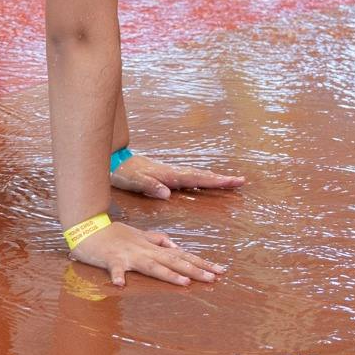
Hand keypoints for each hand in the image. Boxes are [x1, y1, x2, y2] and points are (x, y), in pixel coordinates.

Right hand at [69, 220, 224, 287]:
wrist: (86, 226)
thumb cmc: (112, 233)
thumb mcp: (137, 233)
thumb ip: (156, 238)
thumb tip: (175, 245)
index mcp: (151, 246)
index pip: (181, 254)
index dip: (200, 262)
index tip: (220, 270)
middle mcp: (144, 250)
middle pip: (173, 260)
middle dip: (194, 269)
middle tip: (215, 277)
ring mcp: (128, 255)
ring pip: (152, 265)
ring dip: (167, 274)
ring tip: (184, 282)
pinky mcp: (111, 259)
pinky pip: (115, 269)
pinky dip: (118, 276)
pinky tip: (121, 285)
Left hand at [113, 152, 246, 199]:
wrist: (114, 161)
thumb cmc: (124, 173)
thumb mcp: (134, 181)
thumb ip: (150, 186)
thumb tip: (167, 193)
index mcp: (169, 175)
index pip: (196, 178)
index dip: (215, 181)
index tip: (233, 180)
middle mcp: (172, 172)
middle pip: (201, 175)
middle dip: (220, 179)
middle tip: (240, 181)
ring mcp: (169, 173)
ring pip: (195, 175)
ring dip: (212, 178)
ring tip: (228, 182)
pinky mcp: (165, 175)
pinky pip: (188, 177)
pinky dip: (200, 178)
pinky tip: (202, 182)